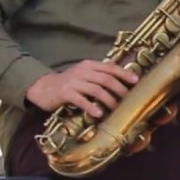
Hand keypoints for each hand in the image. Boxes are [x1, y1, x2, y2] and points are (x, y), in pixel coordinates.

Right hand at [25, 60, 139, 116]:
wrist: (43, 88)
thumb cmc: (69, 83)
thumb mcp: (85, 75)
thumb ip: (100, 76)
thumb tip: (123, 83)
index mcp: (89, 65)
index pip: (110, 67)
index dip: (124, 74)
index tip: (136, 81)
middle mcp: (82, 71)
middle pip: (106, 79)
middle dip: (120, 90)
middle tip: (127, 100)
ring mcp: (73, 82)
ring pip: (96, 90)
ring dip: (109, 100)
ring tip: (115, 109)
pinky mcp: (65, 93)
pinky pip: (81, 100)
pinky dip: (91, 107)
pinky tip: (99, 114)